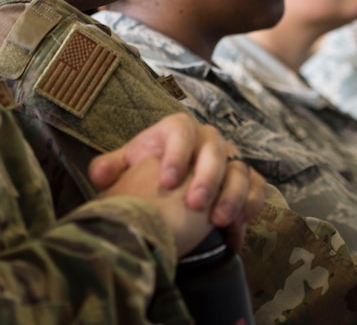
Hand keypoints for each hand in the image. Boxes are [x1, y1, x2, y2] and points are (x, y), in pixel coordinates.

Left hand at [87, 113, 265, 247]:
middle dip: (206, 178)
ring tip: (217, 221)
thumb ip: (111, 167)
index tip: (166, 181)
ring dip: (231, 195)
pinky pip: (258, 188)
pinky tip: (236, 227)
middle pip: (214, 151)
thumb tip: (99, 175)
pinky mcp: (246, 180)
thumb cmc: (148, 169)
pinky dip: (251, 205)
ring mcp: (229, 159)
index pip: (181, 132)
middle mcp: (207, 139)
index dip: (176, 154)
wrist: (172, 182)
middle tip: (194, 205)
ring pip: (239, 170)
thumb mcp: (128, 165)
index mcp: (178, 129)